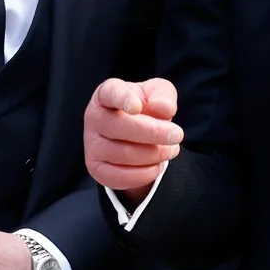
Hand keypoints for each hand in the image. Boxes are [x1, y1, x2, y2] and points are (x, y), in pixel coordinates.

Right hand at [84, 77, 181, 204]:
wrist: (138, 134)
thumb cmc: (146, 107)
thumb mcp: (158, 94)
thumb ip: (163, 96)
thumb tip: (163, 108)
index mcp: (107, 93)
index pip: (111, 93)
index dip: (122, 99)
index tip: (137, 107)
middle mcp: (94, 117)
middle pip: (119, 126)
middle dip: (152, 133)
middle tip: (177, 135)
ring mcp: (92, 144)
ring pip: (122, 153)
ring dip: (153, 154)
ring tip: (171, 150)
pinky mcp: (96, 168)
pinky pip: (118, 176)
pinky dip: (143, 174)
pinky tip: (156, 166)